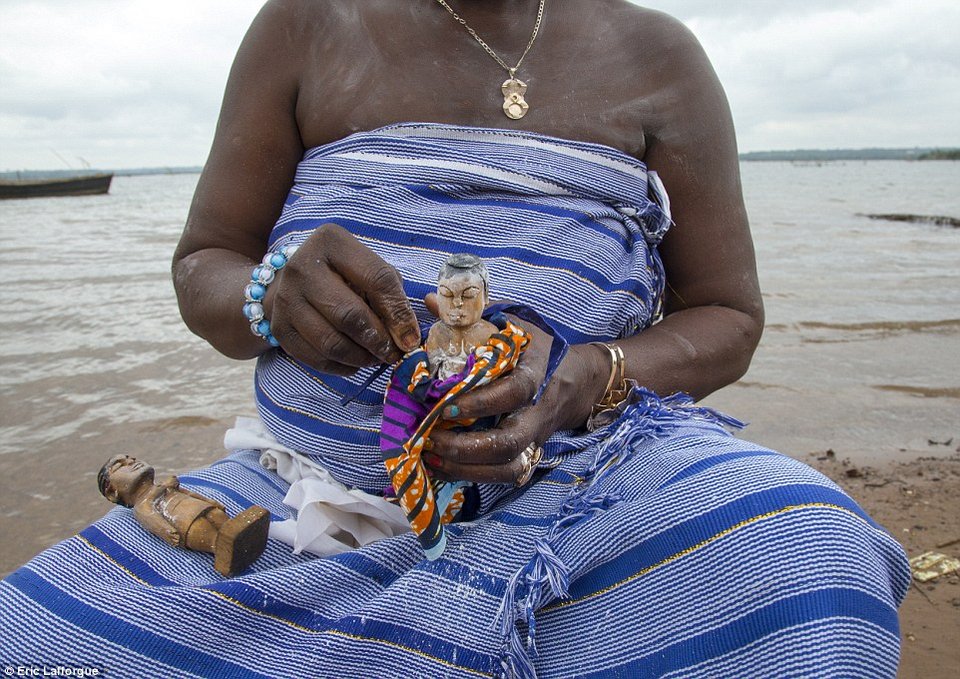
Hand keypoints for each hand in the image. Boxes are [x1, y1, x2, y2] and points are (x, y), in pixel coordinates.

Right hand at [265, 224, 421, 374]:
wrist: (295, 282)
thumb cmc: (343, 274)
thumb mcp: (369, 270)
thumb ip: (391, 296)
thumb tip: (407, 338)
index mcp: (332, 242)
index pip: (377, 280)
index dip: (399, 314)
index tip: (411, 339)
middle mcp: (302, 267)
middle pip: (350, 316)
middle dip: (379, 342)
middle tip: (394, 354)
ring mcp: (286, 298)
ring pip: (332, 342)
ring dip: (362, 358)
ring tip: (377, 358)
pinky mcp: (279, 327)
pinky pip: (316, 358)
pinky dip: (342, 367)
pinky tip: (355, 362)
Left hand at [424, 302, 607, 484]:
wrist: (576, 380)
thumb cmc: (535, 348)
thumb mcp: (512, 324)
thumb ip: (472, 316)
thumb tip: (429, 300)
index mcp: (536, 372)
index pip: (514, 392)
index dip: (482, 402)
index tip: (447, 405)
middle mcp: (537, 411)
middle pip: (509, 442)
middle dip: (466, 447)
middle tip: (431, 439)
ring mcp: (534, 437)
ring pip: (507, 467)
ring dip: (466, 468)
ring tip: (431, 458)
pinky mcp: (529, 453)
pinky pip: (505, 475)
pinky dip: (472, 476)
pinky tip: (442, 467)